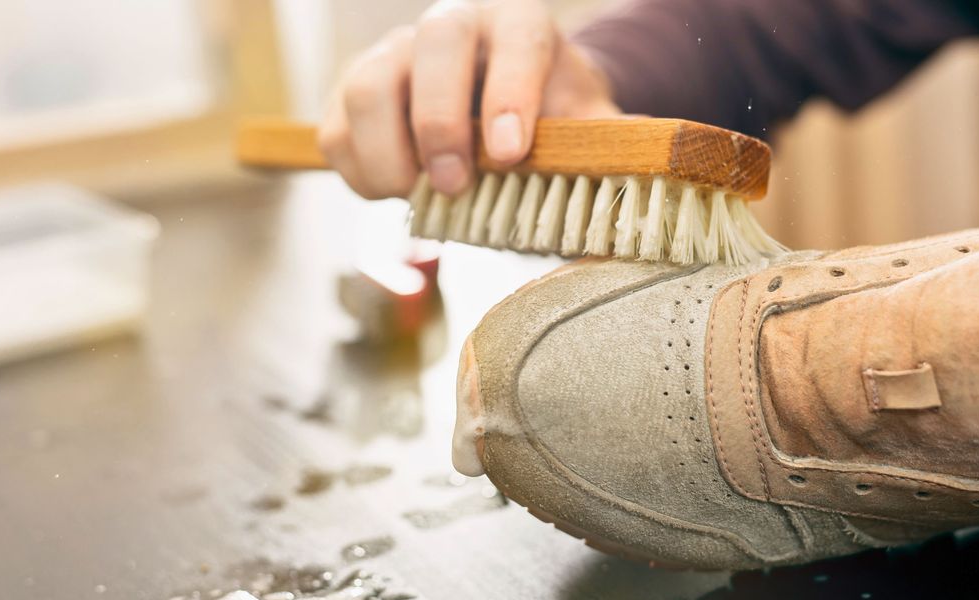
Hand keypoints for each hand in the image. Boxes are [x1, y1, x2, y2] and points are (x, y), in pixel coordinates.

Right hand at [318, 0, 620, 199]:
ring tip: (419, 198)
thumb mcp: (588, 121)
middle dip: (440, 123)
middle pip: (432, 46)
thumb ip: (608, 141)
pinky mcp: (353, 89)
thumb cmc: (551, 114)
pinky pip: (335, 126)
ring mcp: (394, 51)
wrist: (506, 105)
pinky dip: (357, 171)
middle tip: (457, 186)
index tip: (510, 155)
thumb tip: (643, 168)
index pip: (515, 39)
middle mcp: (453, 23)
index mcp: (519, 21)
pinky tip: (391, 194)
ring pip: (368, 85)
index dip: (509, 93)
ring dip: (388, 152)